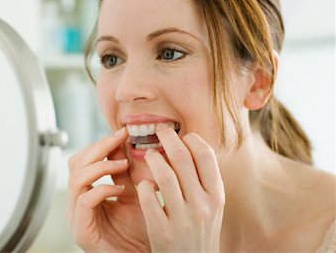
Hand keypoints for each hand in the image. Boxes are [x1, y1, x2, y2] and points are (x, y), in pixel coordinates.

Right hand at [66, 128, 150, 251]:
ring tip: (122, 164)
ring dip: (101, 165)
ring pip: (76, 179)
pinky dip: (102, 188)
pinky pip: (84, 200)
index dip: (101, 143)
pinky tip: (120, 189)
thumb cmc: (140, 233)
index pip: (83, 159)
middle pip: (75, 163)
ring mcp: (76, 217)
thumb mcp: (134, 193)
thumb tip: (123, 143)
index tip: (122, 132)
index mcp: (87, 193)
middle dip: (99, 147)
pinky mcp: (81, 231)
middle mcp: (77, 203)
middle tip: (120, 138)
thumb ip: (125, 172)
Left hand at [137, 125, 224, 251]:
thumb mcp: (211, 206)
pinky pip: (148, 198)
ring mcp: (183, 219)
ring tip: (149, 155)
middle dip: (168, 137)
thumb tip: (188, 144)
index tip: (181, 134)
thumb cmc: (199, 230)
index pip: (206, 156)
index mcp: (217, 196)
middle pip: (182, 158)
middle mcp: (203, 206)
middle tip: (159, 129)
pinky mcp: (162, 232)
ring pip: (164, 175)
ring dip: (153, 159)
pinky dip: (143, 186)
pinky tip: (144, 185)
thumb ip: (203, 180)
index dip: (191, 139)